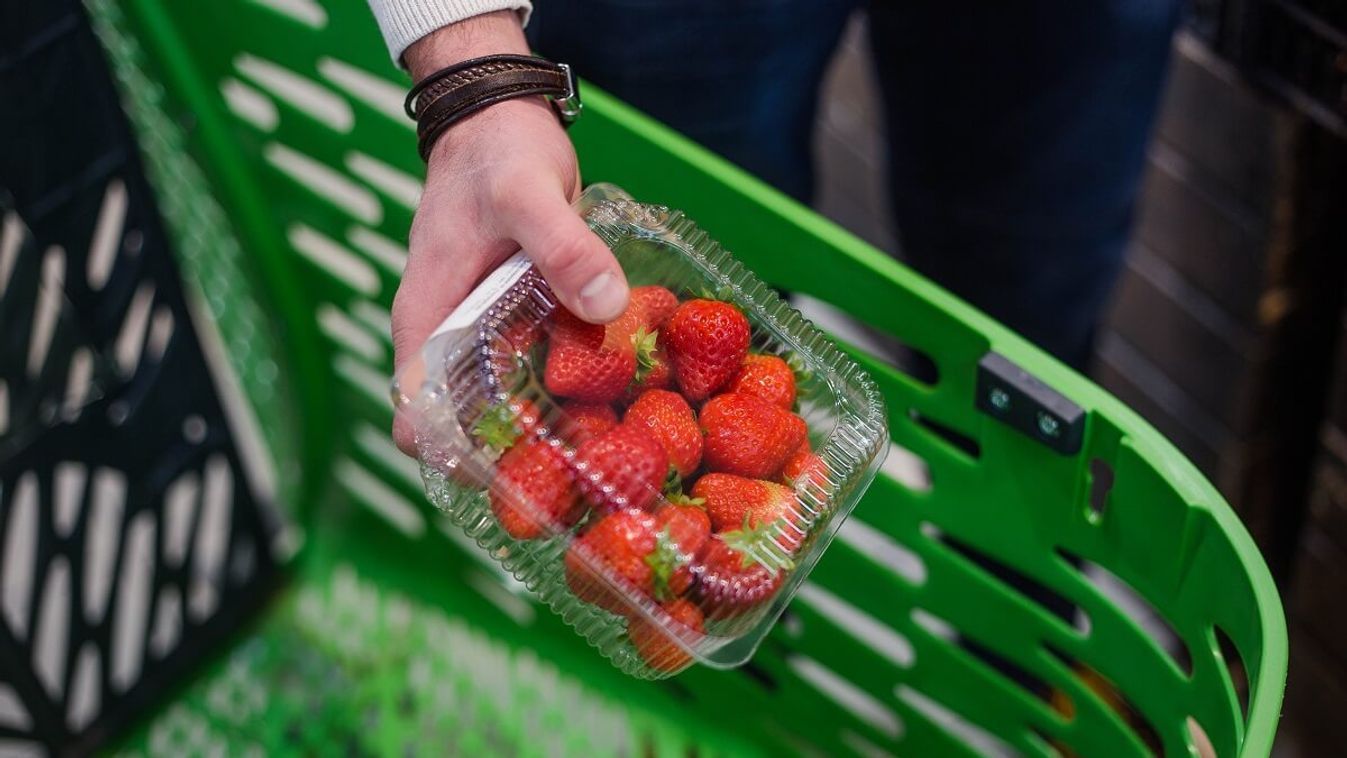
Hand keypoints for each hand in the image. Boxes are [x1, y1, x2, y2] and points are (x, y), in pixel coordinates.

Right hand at [392, 12, 628, 453]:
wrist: (499, 117)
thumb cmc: (496, 153)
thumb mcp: (529, 193)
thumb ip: (563, 246)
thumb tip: (605, 305)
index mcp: (426, 322)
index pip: (417, 422)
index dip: (456, 462)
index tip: (518, 479)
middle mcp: (446, 337)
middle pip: (465, 426)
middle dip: (517, 458)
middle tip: (585, 477)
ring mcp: (480, 330)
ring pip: (502, 401)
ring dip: (546, 426)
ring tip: (611, 448)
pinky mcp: (513, 318)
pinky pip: (534, 367)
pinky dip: (565, 385)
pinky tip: (617, 394)